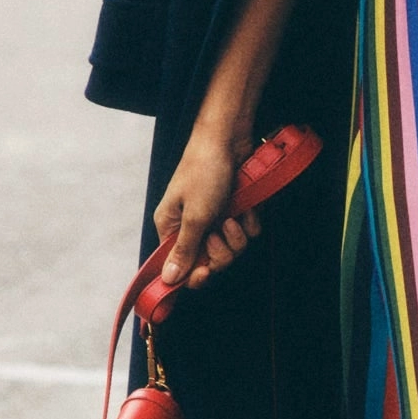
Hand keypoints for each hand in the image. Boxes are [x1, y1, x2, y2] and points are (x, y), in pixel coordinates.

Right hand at [153, 122, 263, 290]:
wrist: (229, 139)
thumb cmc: (204, 171)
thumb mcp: (194, 215)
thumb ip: (184, 250)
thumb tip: (168, 279)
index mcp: (172, 228)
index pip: (177, 266)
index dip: (192, 275)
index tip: (205, 272)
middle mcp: (192, 226)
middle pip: (209, 262)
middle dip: (221, 251)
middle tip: (221, 229)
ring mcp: (215, 218)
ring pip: (232, 249)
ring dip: (237, 236)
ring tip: (233, 214)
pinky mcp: (235, 210)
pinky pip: (247, 232)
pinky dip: (249, 221)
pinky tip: (245, 205)